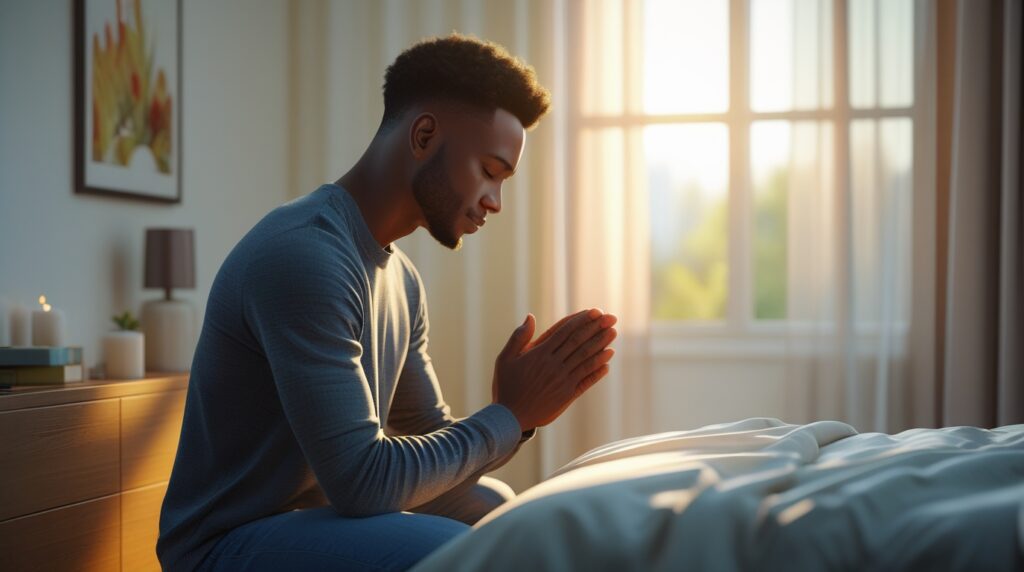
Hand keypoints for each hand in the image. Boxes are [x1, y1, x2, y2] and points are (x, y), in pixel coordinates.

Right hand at [491, 309, 616, 431]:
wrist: (510, 417)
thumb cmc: (506, 386)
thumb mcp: (505, 359)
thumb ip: (518, 337)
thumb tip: (530, 317)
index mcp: (539, 353)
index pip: (565, 331)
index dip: (581, 320)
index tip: (595, 311)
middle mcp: (553, 365)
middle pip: (579, 342)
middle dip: (596, 328)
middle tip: (611, 318)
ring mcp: (562, 380)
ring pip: (585, 359)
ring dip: (600, 345)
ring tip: (613, 333)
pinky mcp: (567, 395)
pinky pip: (586, 381)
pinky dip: (597, 371)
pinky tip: (607, 362)